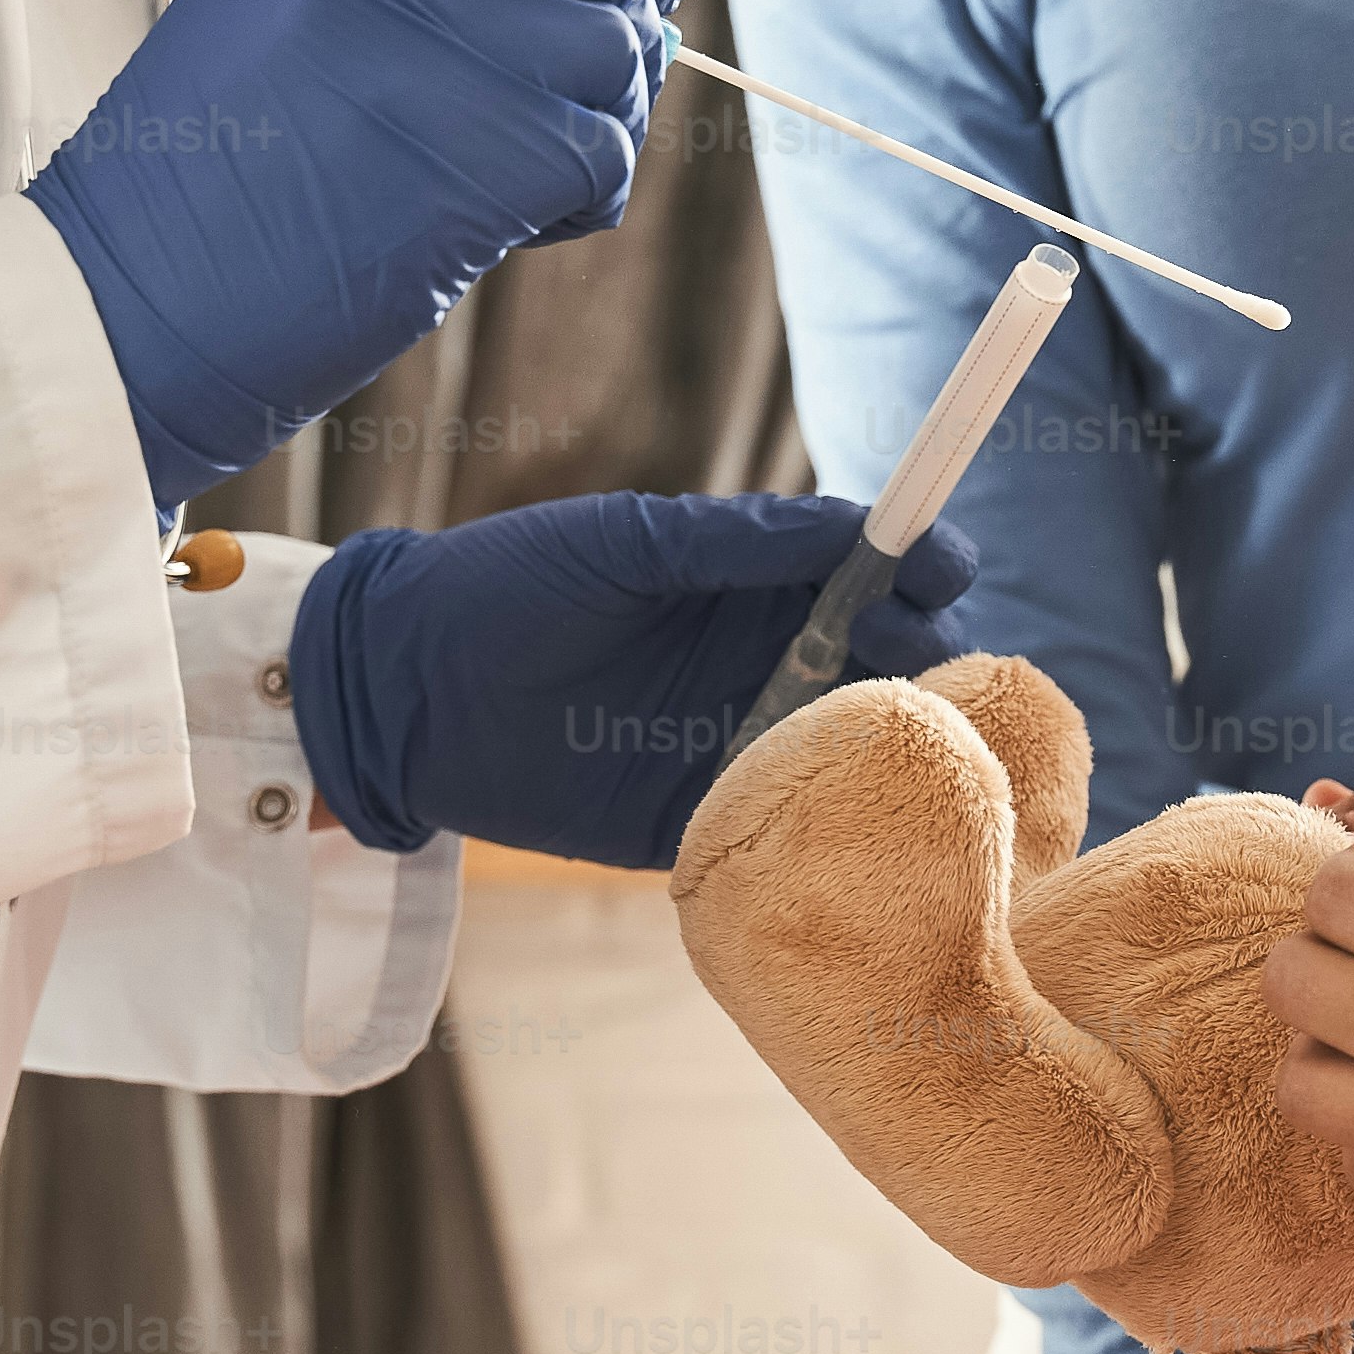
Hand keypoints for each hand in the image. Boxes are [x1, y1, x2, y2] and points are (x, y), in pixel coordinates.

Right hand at [30, 0, 682, 508]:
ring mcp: (439, 42)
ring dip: (598, 122)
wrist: (128, 312)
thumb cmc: (203, 195)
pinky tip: (508, 233)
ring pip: (614, 47)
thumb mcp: (277, 20)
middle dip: (605, 27)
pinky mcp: (488, 149)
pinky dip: (581, 202)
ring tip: (525, 182)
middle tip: (561, 108)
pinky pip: (606, 148)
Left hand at [289, 491, 975, 869]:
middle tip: (942, 669)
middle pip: (881, 665)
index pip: (866, 576)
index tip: (951, 572)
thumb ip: (738, 541)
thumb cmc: (507, 586)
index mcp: (749, 584)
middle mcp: (758, 662)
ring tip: (923, 745)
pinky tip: (857, 816)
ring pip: (847, 748)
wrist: (402, 691)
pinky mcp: (699, 819)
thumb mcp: (627, 544)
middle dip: (925, 662)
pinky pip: (781, 824)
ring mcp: (734, 742)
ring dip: (892, 747)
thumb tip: (860, 528)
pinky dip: (823, 822)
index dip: (917, 572)